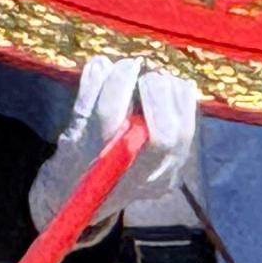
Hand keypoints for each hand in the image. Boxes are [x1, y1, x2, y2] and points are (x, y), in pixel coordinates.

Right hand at [29, 59, 200, 229]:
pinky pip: (189, 130)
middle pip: (162, 136)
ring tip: (158, 77)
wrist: (93, 198)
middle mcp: (136, 178)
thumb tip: (101, 64)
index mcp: (98, 166)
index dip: (118, 87)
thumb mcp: (72, 131)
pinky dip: (184, 103)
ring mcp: (163, 176)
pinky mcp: (177, 167)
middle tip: (148, 71)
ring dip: (173, 96)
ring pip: (182, 132)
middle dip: (157, 94)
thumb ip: (87, 98)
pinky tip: (174, 86)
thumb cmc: (77, 160)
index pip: (112, 123)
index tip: (125, 64)